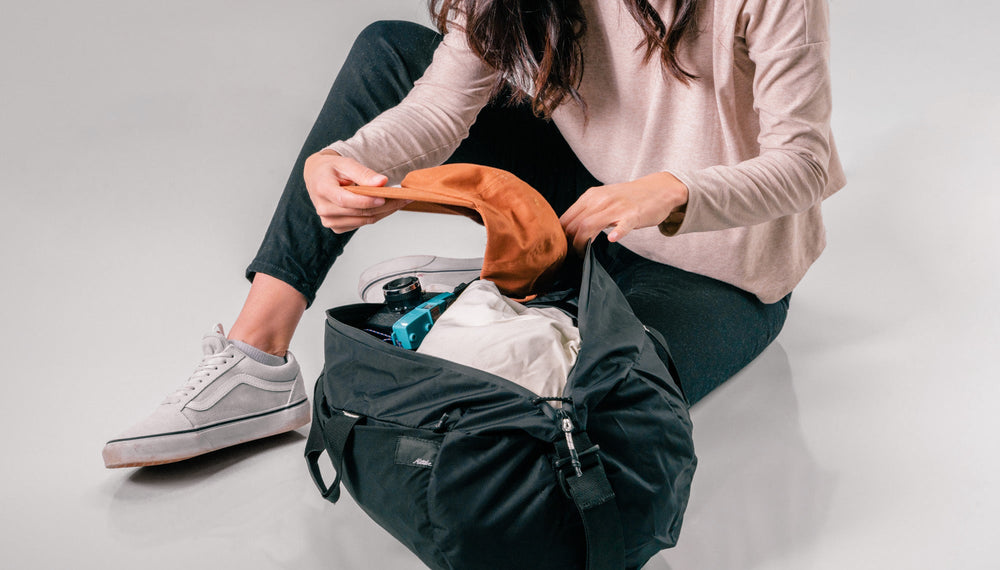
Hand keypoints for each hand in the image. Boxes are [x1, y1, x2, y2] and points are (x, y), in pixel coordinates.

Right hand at [303, 149, 409, 232]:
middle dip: (384, 206)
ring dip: (384, 211)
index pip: (346, 201)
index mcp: (322, 190)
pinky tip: (387, 206)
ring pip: (364, 220)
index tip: (384, 197)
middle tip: (404, 197)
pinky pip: (362, 223)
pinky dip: (377, 215)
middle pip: (359, 212)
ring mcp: (330, 221)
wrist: (317, 177)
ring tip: (400, 201)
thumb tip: (382, 182)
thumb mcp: (346, 164)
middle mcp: (324, 209)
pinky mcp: (337, 227)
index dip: (366, 201)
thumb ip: (364, 173)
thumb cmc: (331, 169)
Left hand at [559, 171, 688, 254]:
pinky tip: (613, 240)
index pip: (566, 218)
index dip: (561, 235)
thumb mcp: (604, 199)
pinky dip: (617, 232)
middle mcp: (601, 199)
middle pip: (575, 224)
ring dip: (582, 243)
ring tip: (583, 255)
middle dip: (569, 243)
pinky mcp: (633, 215)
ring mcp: (617, 207)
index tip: (563, 248)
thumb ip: (588, 212)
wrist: (658, 189)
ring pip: (590, 225)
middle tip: (572, 256)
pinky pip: (623, 224)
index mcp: (591, 196)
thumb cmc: (629, 198)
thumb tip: (569, 230)